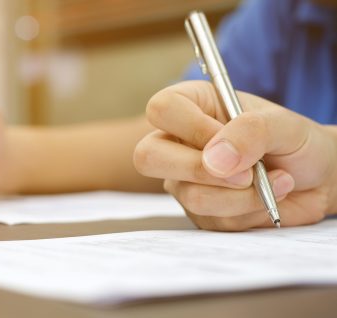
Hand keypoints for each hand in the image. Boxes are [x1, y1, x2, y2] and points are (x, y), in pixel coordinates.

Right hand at [134, 81, 336, 230]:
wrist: (315, 179)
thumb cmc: (295, 142)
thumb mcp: (282, 125)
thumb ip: (250, 132)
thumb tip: (213, 161)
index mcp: (193, 107)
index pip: (162, 109)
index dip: (191, 128)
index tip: (228, 138)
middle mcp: (179, 143)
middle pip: (148, 157)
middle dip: (199, 170)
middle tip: (244, 173)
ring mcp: (185, 180)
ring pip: (190, 196)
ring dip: (241, 195)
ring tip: (272, 182)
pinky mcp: (198, 211)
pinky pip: (213, 220)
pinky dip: (248, 212)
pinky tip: (267, 197)